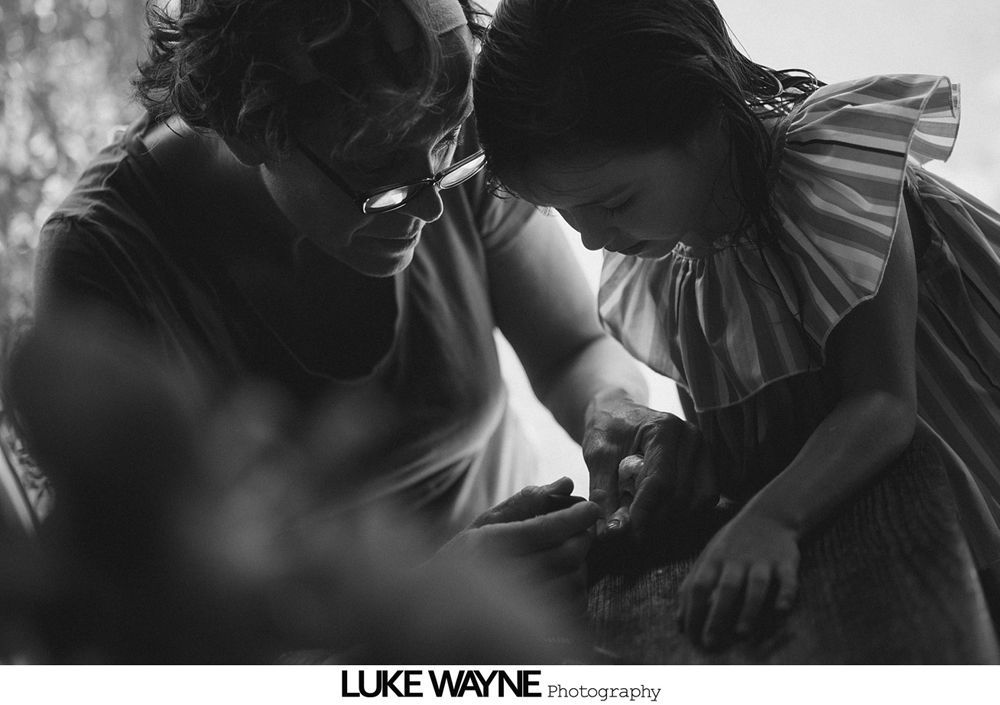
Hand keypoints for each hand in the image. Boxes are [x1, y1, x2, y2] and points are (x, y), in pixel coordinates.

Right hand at [431, 477, 599, 611]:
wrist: (435, 609)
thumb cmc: (465, 559)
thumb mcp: (488, 523)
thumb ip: (527, 502)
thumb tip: (566, 484)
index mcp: (488, 545)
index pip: (544, 529)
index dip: (574, 517)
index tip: (592, 508)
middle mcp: (500, 577)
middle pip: (563, 557)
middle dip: (583, 539)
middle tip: (587, 529)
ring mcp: (514, 610)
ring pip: (571, 584)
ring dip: (583, 566)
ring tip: (575, 553)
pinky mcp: (529, 631)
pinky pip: (570, 612)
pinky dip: (578, 593)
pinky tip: (568, 580)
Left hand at [582, 393, 717, 539]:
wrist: (619, 411)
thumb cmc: (607, 429)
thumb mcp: (597, 456)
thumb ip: (603, 493)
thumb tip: (612, 532)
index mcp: (663, 428)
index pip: (660, 481)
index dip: (645, 513)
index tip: (628, 534)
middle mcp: (691, 437)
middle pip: (680, 495)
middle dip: (655, 520)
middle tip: (631, 532)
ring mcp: (704, 449)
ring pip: (696, 501)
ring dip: (670, 518)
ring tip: (644, 519)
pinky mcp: (707, 463)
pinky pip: (704, 499)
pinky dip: (683, 511)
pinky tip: (660, 511)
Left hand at [678, 510, 799, 647]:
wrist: (768, 515)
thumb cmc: (731, 545)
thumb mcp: (707, 557)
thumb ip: (691, 586)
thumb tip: (678, 622)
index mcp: (714, 559)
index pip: (699, 585)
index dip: (693, 610)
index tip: (690, 636)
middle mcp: (737, 559)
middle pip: (727, 587)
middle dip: (718, 615)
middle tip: (710, 642)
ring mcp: (762, 559)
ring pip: (757, 584)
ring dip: (750, 608)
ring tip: (741, 633)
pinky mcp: (786, 561)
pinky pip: (787, 578)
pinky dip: (785, 593)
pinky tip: (781, 610)